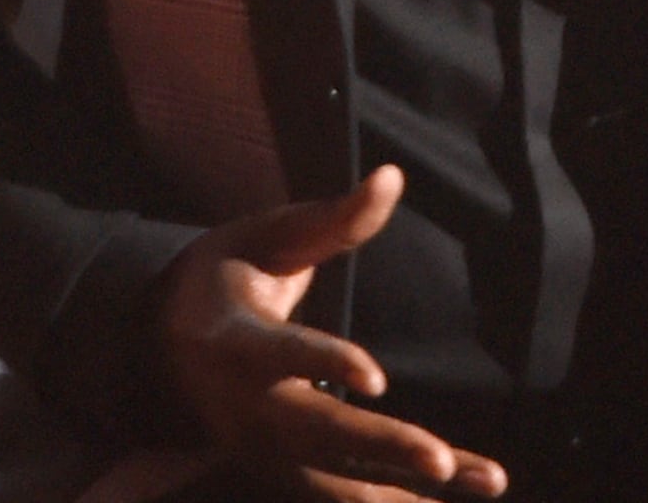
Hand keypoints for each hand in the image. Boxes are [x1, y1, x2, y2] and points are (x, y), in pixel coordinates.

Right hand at [155, 166, 505, 499]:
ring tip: (486, 478)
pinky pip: (341, 494)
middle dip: (383, 447)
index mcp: (236, 340)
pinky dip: (395, 500)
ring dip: (408, 486)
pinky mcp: (281, 471)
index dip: (326, 362)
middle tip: (443, 462)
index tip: (376, 378)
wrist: (161, 345)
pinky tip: (454, 497)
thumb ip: (333, 219)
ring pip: (338, 477)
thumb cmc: (228, 275)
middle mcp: (247, 406)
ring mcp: (261, 449)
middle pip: (318, 432)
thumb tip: (392, 176)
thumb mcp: (267, 237)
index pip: (283, 353)